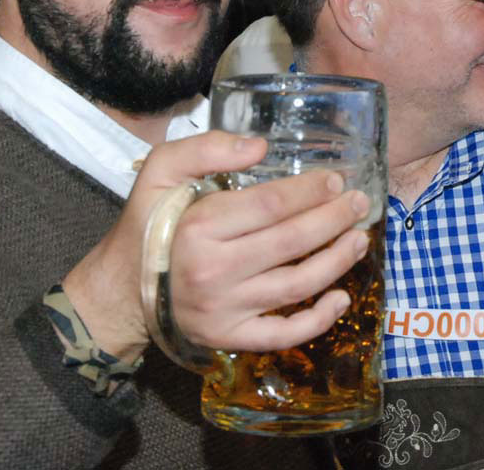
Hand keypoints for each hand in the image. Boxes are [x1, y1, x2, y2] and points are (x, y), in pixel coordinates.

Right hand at [62, 132, 370, 360]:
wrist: (122, 288)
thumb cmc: (150, 223)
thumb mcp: (160, 171)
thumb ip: (205, 148)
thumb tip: (259, 147)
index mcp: (200, 226)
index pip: (271, 205)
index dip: (310, 191)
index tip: (336, 180)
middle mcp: (214, 270)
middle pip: (291, 242)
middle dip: (334, 219)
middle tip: (360, 203)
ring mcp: (224, 308)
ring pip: (296, 286)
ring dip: (336, 262)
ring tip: (359, 239)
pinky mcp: (229, 337)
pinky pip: (281, 335)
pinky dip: (317, 321)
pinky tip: (342, 299)